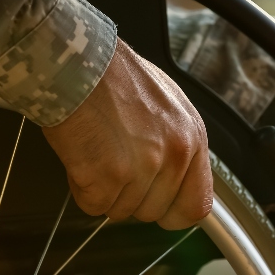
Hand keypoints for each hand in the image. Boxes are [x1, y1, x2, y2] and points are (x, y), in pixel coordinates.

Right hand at [42, 39, 212, 228]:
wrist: (77, 62)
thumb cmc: (113, 76)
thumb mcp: (167, 105)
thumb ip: (176, 145)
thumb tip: (175, 180)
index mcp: (193, 138)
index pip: (197, 205)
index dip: (173, 212)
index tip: (159, 207)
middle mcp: (175, 155)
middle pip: (154, 211)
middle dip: (130, 196)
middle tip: (113, 162)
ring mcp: (143, 168)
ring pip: (121, 211)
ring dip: (104, 190)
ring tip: (97, 151)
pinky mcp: (109, 177)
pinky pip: (94, 206)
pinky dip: (82, 189)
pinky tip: (82, 157)